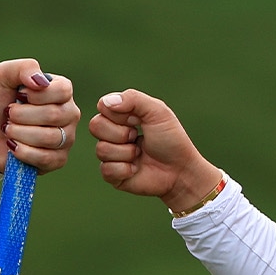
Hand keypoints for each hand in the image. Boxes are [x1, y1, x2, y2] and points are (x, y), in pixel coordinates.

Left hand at [0, 59, 78, 172]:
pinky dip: (23, 152)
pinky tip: (13, 146)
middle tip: (8, 114)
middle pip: (54, 115)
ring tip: (8, 130)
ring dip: (20, 133)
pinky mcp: (58, 160)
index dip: (36, 95)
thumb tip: (41, 82)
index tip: (18, 95)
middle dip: (21, 115)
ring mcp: (66, 138)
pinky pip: (46, 158)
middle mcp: (68, 114)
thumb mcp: (2, 76)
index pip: (63, 90)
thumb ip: (23, 68)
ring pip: (50, 138)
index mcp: (61, 91)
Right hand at [90, 89, 222, 213]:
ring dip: (126, 152)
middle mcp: (112, 133)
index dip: (119, 114)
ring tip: (139, 154)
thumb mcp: (158, 111)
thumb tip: (106, 103)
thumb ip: (133, 99)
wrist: (180, 170)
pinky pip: (106, 169)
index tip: (137, 119)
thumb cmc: (171, 139)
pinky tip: (136, 169)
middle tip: (137, 136)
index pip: (102, 106)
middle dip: (121, 133)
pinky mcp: (112, 175)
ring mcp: (111, 154)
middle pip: (95, 126)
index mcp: (121, 116)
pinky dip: (125, 169)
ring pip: (101, 149)